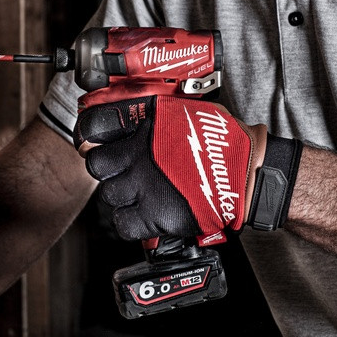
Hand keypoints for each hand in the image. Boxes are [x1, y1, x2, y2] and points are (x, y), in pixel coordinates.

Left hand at [73, 95, 267, 240]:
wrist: (247, 173)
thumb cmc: (222, 140)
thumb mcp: (185, 112)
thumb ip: (155, 114)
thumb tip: (132, 112)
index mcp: (146, 128)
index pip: (95, 127)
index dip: (90, 135)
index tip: (92, 141)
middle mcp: (140, 157)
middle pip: (97, 166)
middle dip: (107, 169)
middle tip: (121, 171)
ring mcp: (146, 188)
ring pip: (110, 196)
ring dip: (121, 195)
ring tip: (139, 193)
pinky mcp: (156, 216)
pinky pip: (123, 224)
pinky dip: (130, 222)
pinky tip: (144, 214)